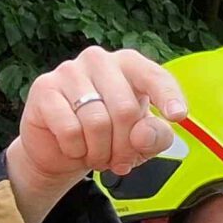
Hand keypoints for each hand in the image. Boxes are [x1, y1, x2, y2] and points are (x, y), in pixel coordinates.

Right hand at [5, 47, 187, 222]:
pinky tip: (74, 147)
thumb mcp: (142, 142)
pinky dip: (76, 149)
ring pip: (97, 122)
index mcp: (130, 65)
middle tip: (119, 162)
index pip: (154, 76)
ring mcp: (69, 71)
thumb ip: (155, 136)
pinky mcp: (44, 88)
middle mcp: (100, 60)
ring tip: (97, 155)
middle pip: (126, 110)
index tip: (178, 115)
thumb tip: (142, 135)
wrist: (60, 149)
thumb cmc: (109, 138)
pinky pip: (69, 129)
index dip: (168, 96)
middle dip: (125, 147)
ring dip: (100, 152)